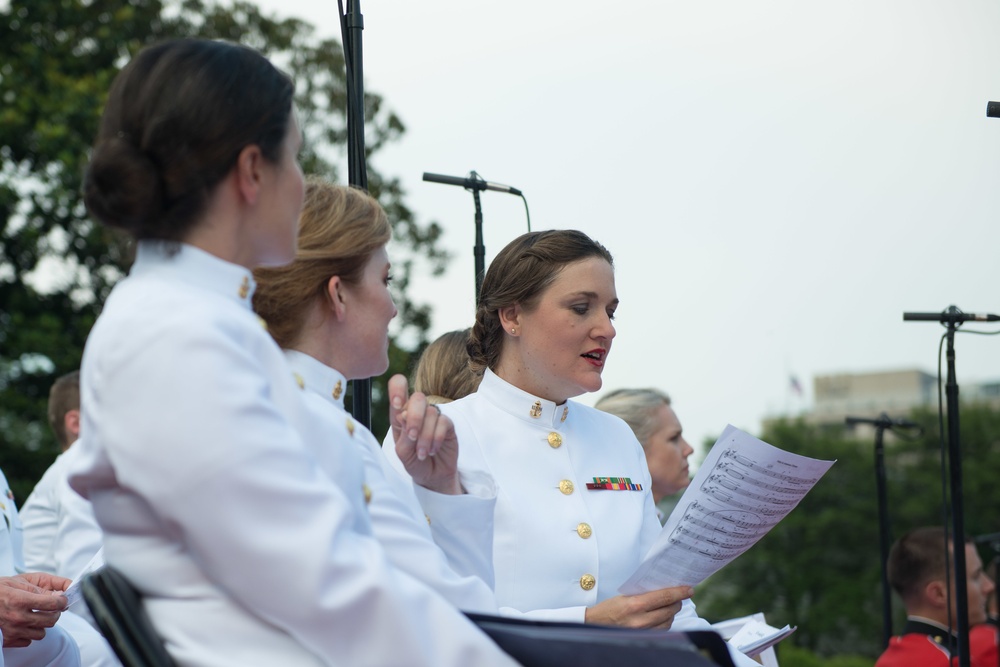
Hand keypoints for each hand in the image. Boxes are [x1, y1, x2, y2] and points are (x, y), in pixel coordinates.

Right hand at [0, 573, 70, 647]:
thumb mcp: (15, 582)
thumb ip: (37, 588)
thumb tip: (58, 594)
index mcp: (20, 600)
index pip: (53, 604)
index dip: (62, 601)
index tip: (63, 600)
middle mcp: (17, 617)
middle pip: (50, 620)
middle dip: (55, 613)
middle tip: (52, 608)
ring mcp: (12, 631)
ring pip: (41, 633)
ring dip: (42, 625)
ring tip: (36, 616)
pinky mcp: (7, 640)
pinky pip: (27, 641)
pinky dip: (29, 634)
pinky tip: (24, 625)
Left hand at [388, 374, 462, 494]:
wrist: (432, 476)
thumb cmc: (414, 461)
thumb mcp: (403, 451)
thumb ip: (403, 433)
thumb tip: (404, 414)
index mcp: (401, 414)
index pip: (398, 387)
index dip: (397, 388)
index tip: (396, 403)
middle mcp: (417, 412)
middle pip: (417, 398)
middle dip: (414, 418)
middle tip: (412, 437)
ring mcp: (433, 417)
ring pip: (431, 412)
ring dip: (425, 436)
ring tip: (422, 453)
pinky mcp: (448, 424)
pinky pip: (443, 422)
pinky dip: (437, 438)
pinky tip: (433, 450)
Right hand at [584, 586, 693, 628]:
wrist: (596, 625)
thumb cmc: (610, 608)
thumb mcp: (625, 596)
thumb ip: (645, 593)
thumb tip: (665, 589)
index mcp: (635, 605)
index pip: (664, 597)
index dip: (679, 592)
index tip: (689, 589)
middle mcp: (641, 620)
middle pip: (670, 610)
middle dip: (678, 601)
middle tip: (681, 595)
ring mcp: (643, 632)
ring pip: (668, 621)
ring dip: (672, 612)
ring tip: (671, 605)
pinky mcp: (644, 638)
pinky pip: (662, 630)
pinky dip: (665, 621)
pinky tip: (662, 615)